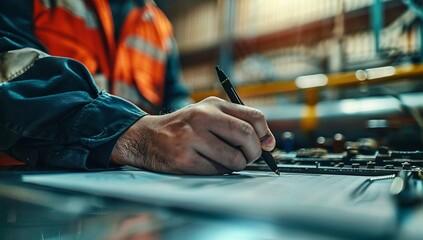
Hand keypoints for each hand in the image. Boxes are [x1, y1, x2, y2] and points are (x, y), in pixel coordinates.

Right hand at [110, 97, 275, 174]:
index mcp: (213, 104)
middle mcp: (203, 118)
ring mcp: (192, 138)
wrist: (147, 138)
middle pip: (247, 137)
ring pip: (235, 159)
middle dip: (254, 152)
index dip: (265, 134)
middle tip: (249, 157)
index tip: (266, 145)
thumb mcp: (208, 114)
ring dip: (237, 165)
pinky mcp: (185, 159)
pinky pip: (218, 171)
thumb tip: (269, 143)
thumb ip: (237, 122)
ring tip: (227, 161)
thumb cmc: (185, 128)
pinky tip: (209, 164)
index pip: (254, 116)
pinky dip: (220, 171)